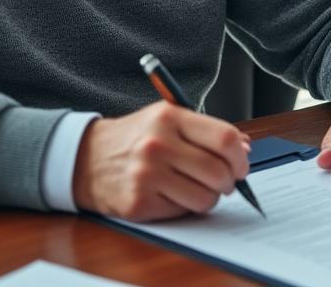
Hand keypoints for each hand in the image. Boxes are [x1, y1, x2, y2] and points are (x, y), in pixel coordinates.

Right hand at [72, 102, 251, 220]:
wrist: (86, 159)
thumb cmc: (135, 138)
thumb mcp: (167, 119)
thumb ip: (206, 131)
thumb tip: (244, 148)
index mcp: (168, 117)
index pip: (224, 139)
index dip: (240, 157)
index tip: (241, 165)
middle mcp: (157, 144)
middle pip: (219, 172)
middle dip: (229, 182)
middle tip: (222, 181)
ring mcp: (147, 176)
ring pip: (205, 198)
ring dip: (209, 197)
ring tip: (195, 187)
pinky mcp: (139, 203)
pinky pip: (183, 212)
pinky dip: (185, 207)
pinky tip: (172, 194)